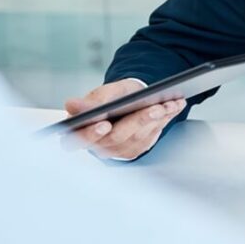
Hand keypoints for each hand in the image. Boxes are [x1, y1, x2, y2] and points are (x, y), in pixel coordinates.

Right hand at [62, 79, 184, 160]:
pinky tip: (174, 107)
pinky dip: (164, 120)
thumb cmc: (112, 97)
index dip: (91, 133)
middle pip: (116, 137)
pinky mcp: (135, 150)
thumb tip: (70, 104)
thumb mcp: (104, 93)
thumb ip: (92, 101)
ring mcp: (117, 149)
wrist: (131, 99)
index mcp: (80, 131)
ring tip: (170, 104)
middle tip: (154, 108)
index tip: (104, 124)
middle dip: (138, 120)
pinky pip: (151, 137)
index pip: (79, 139)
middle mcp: (97, 144)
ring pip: (138, 137)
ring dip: (157, 119)